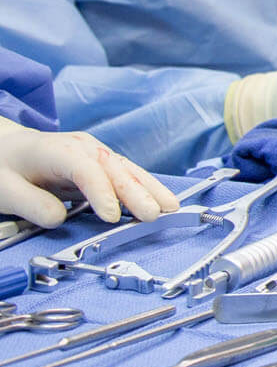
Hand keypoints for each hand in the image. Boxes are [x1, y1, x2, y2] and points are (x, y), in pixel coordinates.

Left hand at [0, 117, 180, 226]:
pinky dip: (144, 187)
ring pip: (127, 169)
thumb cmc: (5, 167)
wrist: (7, 148)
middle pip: (115, 168)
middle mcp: (82, 147)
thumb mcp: (4, 189)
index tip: (110, 216)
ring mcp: (95, 152)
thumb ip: (31, 205)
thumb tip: (60, 219)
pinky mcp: (101, 163)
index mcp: (57, 150)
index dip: (101, 192)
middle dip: (138, 192)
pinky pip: (126, 173)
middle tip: (155, 214)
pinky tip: (158, 199)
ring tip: (170, 207)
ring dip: (150, 188)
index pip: (85, 169)